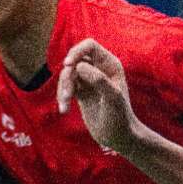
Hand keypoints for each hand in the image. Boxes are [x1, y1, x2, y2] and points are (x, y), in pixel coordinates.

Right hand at [56, 38, 139, 153]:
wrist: (119, 137)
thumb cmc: (120, 117)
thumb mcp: (112, 98)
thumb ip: (98, 79)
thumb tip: (79, 66)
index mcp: (110, 64)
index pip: (89, 46)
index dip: (76, 51)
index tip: (67, 64)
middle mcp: (100, 69)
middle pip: (74, 59)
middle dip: (67, 75)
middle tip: (67, 94)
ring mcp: (89, 80)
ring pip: (67, 74)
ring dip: (62, 88)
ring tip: (64, 106)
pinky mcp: (81, 92)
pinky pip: (65, 86)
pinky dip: (62, 97)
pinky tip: (64, 111)